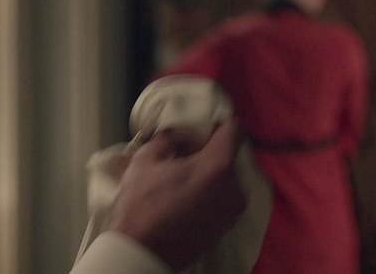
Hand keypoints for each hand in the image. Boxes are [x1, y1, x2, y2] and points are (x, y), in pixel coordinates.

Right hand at [108, 121, 246, 270]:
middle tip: (183, 155)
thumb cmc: (142, 205)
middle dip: (208, 151)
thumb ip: (167, 138)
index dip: (218, 122)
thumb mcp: (145, 160)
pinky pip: (223, 197)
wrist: (142, 252)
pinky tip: (186, 197)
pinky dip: (210, 192)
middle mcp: (234, 187)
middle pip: (228, 155)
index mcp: (217, 165)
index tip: (202, 126)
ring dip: (209, 174)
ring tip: (181, 179)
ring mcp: (233, 209)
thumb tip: (179, 135)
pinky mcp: (227, 226)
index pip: (234, 129)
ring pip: (225, 177)